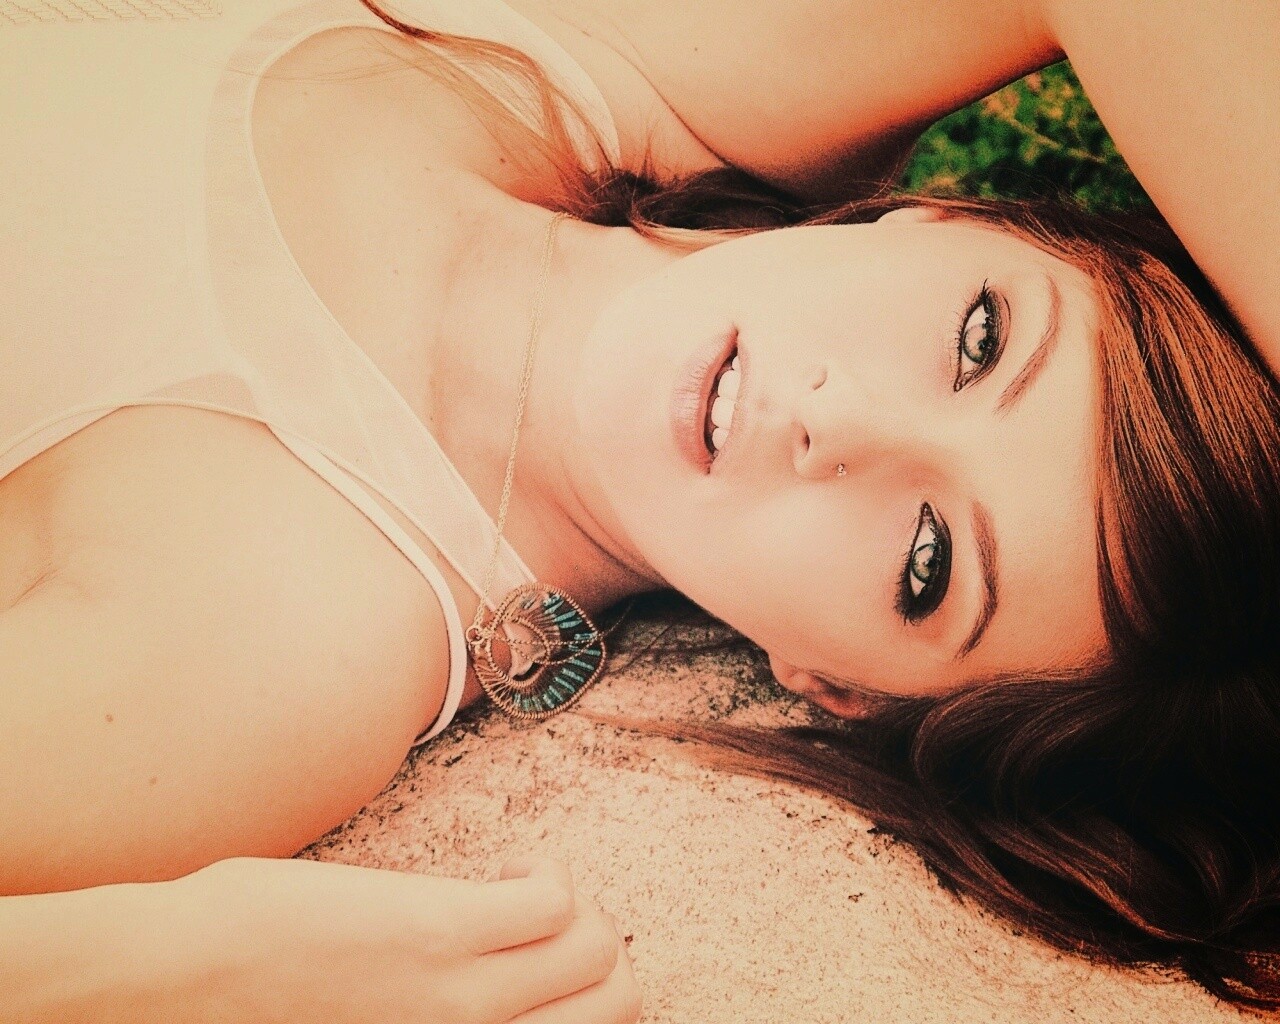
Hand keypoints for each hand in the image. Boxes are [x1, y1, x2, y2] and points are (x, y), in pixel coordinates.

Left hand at [156, 854, 639, 1023]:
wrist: (184, 983)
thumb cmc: (263, 1012)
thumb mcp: (377, 1021)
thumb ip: (435, 1010)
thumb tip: (480, 985)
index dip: (586, 994)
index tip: (546, 964)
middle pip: (616, 998)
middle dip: (599, 952)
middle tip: (549, 927)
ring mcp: (463, 990)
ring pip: (597, 946)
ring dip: (578, 909)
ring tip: (525, 892)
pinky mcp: (439, 929)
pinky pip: (549, 896)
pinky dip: (545, 872)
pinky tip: (503, 867)